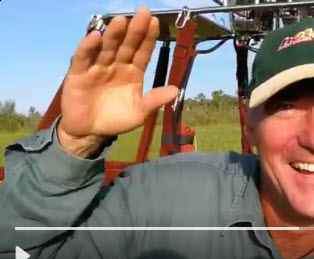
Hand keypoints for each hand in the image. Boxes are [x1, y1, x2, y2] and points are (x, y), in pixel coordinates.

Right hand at [57, 7, 177, 156]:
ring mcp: (98, 68)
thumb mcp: (139, 112)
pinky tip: (95, 37)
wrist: (89, 132)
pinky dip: (88, 48)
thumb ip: (154, 100)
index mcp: (132, 73)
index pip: (142, 52)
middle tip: (143, 13)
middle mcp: (116, 66)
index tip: (155, 22)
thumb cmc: (115, 120)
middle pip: (127, 45)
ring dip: (114, 34)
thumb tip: (176, 90)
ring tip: (122, 21)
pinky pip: (83, 58)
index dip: (148, 38)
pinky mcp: (79, 74)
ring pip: (107, 48)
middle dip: (135, 30)